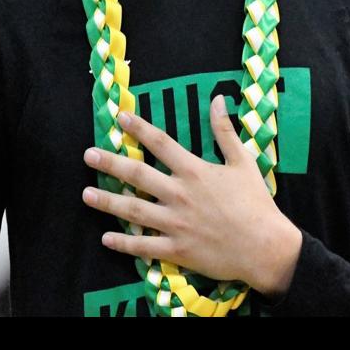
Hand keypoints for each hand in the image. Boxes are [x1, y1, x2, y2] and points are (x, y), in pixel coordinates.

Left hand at [82, 96, 301, 296]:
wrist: (264, 245)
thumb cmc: (256, 202)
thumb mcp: (244, 161)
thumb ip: (226, 132)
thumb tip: (217, 99)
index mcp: (195, 172)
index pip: (161, 144)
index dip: (139, 129)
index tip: (120, 118)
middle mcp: (179, 195)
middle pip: (137, 176)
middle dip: (110, 164)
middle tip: (88, 155)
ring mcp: (174, 224)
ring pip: (132, 211)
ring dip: (107, 202)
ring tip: (85, 194)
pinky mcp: (175, 249)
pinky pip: (143, 246)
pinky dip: (123, 243)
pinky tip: (107, 238)